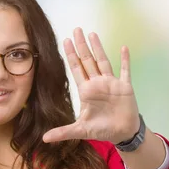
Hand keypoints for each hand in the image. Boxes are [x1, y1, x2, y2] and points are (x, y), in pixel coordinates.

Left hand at [42, 28, 139, 143]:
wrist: (122, 133)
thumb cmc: (102, 129)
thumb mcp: (81, 130)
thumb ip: (64, 132)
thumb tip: (44, 139)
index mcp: (86, 91)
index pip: (76, 69)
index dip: (71, 55)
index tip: (65, 41)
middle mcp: (97, 83)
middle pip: (88, 60)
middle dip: (81, 46)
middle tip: (76, 30)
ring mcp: (111, 83)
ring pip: (103, 61)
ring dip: (98, 48)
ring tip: (92, 34)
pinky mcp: (125, 87)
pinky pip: (124, 70)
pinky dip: (125, 60)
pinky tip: (124, 48)